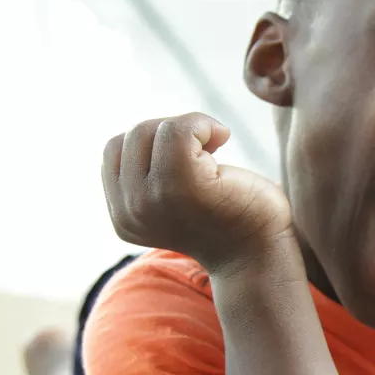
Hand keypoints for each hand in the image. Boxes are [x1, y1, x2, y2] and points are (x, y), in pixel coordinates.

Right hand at [101, 112, 291, 271]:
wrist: (261, 250)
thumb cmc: (227, 215)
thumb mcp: (171, 196)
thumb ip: (147, 175)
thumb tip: (149, 129)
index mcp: (122, 217)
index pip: (114, 150)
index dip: (152, 142)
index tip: (187, 158)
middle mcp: (128, 212)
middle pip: (131, 136)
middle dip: (172, 132)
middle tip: (207, 153)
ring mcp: (153, 200)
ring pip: (154, 130)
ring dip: (191, 128)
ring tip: (214, 152)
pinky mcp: (182, 186)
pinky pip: (179, 130)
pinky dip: (204, 124)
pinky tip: (223, 138)